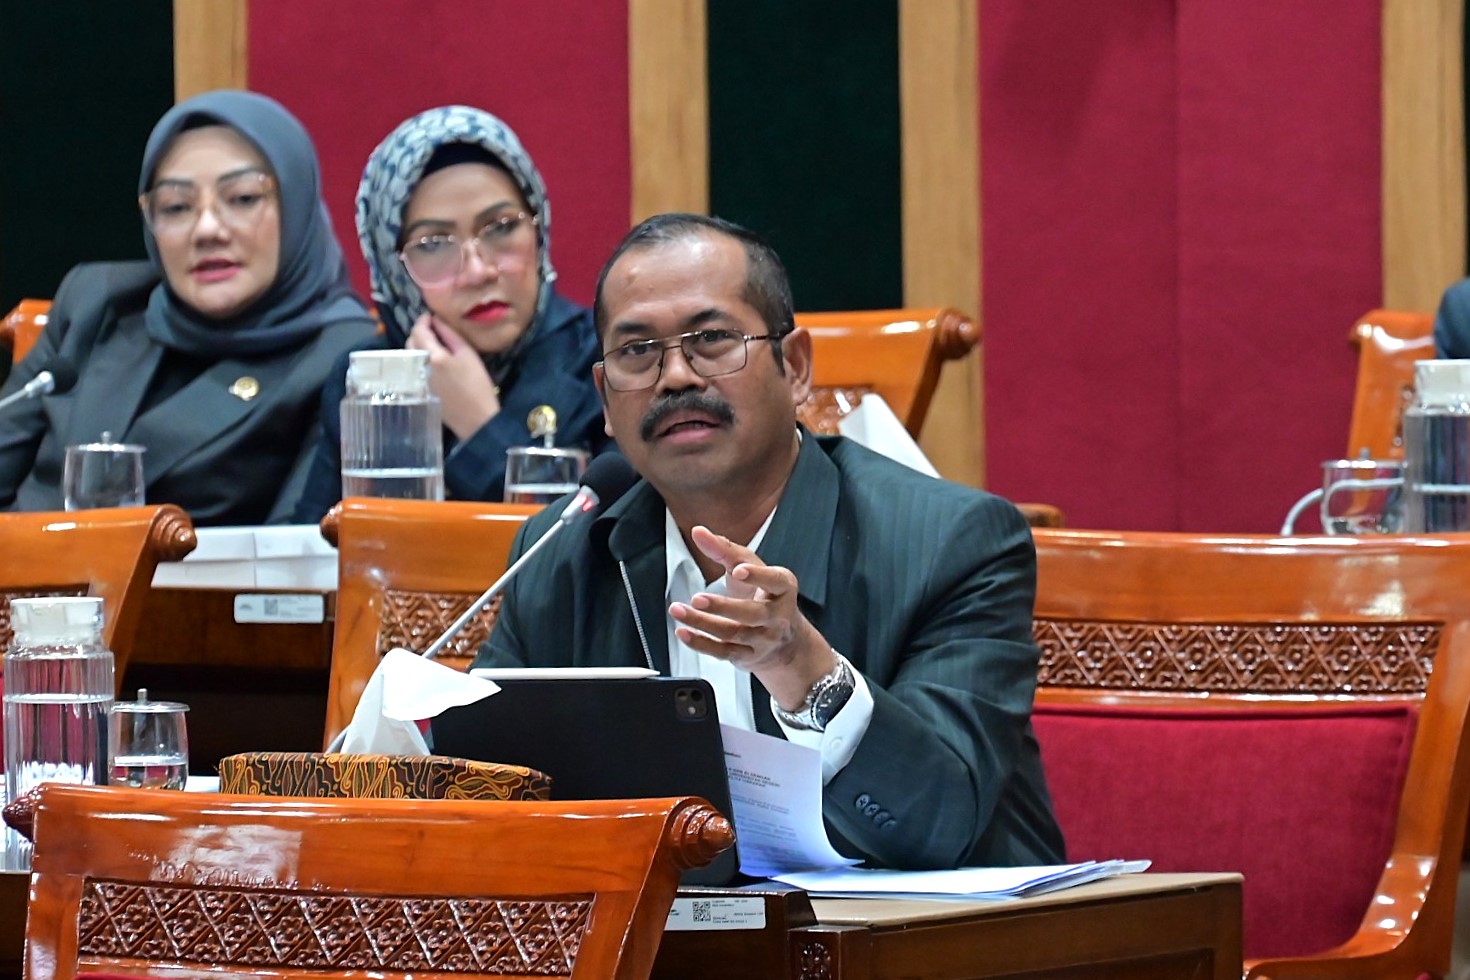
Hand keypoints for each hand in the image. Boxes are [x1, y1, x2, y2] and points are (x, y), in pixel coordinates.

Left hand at [406, 313, 500, 438]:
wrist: (476, 419)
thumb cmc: (478, 385)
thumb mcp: (468, 355)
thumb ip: (450, 335)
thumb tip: (437, 320)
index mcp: (433, 356)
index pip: (419, 330)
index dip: (423, 320)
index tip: (431, 316)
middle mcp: (419, 366)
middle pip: (410, 342)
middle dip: (419, 332)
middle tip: (434, 329)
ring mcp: (416, 379)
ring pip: (409, 355)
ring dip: (417, 346)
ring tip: (434, 344)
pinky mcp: (418, 389)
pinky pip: (412, 368)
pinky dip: (419, 360)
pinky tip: (432, 362)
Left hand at [669, 526, 834, 709]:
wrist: (784, 641)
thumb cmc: (765, 596)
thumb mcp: (750, 568)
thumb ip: (724, 549)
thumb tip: (698, 532)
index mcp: (783, 588)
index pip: (775, 581)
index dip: (758, 576)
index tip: (738, 570)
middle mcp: (777, 616)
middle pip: (751, 614)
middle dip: (723, 607)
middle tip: (698, 598)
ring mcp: (763, 639)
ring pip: (733, 633)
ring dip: (702, 623)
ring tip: (679, 610)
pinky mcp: (746, 656)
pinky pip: (722, 652)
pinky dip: (700, 643)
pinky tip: (683, 632)